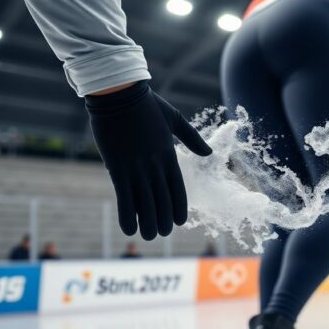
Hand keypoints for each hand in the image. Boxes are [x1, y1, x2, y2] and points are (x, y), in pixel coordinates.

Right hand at [85, 81, 211, 239]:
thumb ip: (192, 138)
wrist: (119, 92)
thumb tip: (209, 152)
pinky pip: (124, 198)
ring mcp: (137, 168)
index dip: (179, 208)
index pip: (179, 189)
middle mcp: (155, 165)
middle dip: (164, 221)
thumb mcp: (175, 119)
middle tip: (163, 233)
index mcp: (170, 154)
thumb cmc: (146, 103)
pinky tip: (128, 228)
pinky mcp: (118, 168)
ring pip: (146, 204)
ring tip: (149, 236)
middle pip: (163, 201)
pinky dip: (127, 215)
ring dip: (148, 223)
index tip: (180, 222)